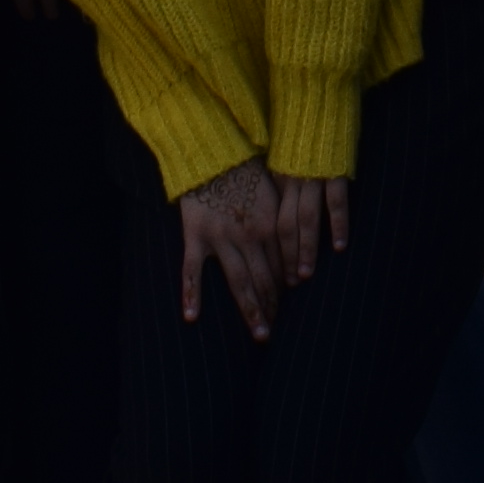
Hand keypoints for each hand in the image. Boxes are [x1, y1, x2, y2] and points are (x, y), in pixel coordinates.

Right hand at [170, 163, 340, 334]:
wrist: (213, 149)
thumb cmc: (247, 168)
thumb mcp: (273, 191)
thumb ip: (280, 221)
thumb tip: (291, 250)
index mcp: (272, 225)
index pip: (282, 267)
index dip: (285, 289)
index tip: (285, 305)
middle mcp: (250, 236)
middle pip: (265, 280)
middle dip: (272, 307)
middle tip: (273, 331)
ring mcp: (221, 238)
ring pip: (239, 283)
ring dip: (252, 311)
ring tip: (261, 334)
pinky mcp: (196, 235)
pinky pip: (193, 271)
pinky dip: (191, 294)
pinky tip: (191, 317)